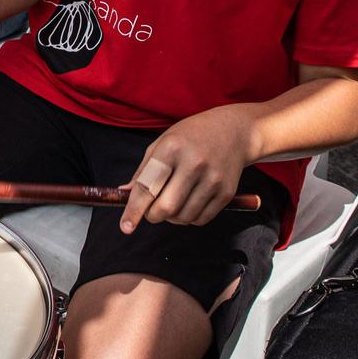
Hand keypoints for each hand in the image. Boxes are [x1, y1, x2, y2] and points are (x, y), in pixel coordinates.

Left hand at [119, 106, 258, 233]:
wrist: (233, 131)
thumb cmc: (190, 137)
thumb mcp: (163, 143)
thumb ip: (144, 170)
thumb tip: (124, 194)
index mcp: (172, 148)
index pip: (148, 186)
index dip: (134, 210)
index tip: (126, 227)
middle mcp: (193, 163)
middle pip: (166, 207)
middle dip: (153, 216)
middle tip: (152, 210)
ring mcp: (212, 179)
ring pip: (183, 217)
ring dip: (172, 218)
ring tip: (172, 201)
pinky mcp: (226, 192)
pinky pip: (201, 219)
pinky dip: (189, 218)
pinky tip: (189, 202)